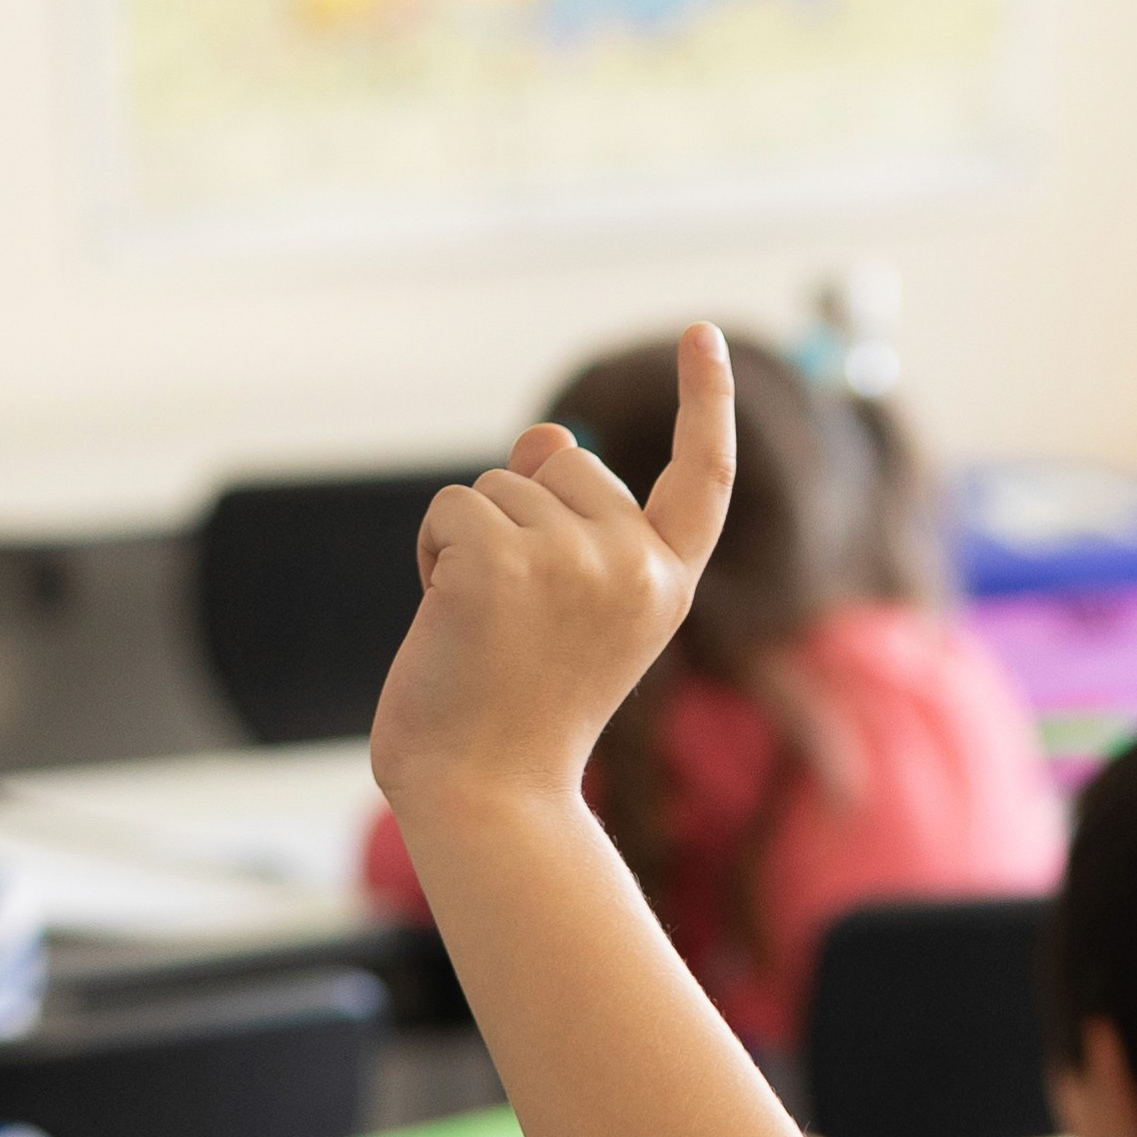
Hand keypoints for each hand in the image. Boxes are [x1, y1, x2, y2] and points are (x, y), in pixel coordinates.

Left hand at [372, 323, 731, 832]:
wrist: (486, 801)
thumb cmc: (518, 718)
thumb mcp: (568, 610)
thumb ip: (571, 522)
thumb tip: (550, 431)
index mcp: (666, 585)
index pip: (703, 476)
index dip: (704, 400)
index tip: (700, 335)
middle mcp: (634, 565)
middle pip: (564, 461)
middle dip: (520, 514)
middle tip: (516, 620)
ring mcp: (572, 559)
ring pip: (499, 485)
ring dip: (469, 545)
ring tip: (484, 633)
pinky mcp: (499, 559)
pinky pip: (451, 507)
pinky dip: (432, 553)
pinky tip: (448, 621)